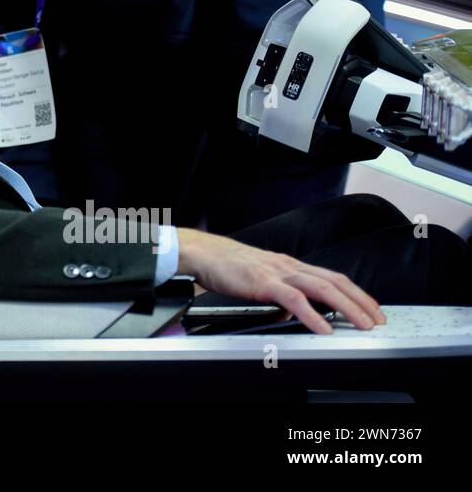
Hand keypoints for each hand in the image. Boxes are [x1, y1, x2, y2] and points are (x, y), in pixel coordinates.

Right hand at [176, 228, 386, 334]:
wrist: (204, 253)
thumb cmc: (227, 265)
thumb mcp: (260, 280)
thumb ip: (279, 294)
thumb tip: (291, 313)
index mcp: (289, 265)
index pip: (331, 276)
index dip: (355, 292)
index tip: (371, 307)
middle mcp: (289, 265)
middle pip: (335, 281)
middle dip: (360, 301)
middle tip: (378, 319)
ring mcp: (278, 272)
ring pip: (322, 288)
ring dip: (347, 308)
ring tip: (362, 324)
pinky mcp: (264, 282)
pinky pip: (294, 299)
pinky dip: (312, 315)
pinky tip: (323, 328)